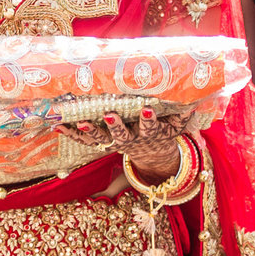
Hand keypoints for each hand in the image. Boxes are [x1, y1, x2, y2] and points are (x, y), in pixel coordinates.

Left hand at [69, 109, 191, 184]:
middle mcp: (130, 141)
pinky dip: (70, 134)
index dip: (148, 121)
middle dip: (115, 126)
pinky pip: (83, 142)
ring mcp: (113, 144)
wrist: (152, 155)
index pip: (150, 128)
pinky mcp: (101, 144)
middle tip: (109, 114)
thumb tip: (197, 99)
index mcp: (149, 135)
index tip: (146, 109)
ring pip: (99, 140)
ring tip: (78, 122)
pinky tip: (57, 125)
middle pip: (121, 136)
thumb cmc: (165, 133)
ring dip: (88, 131)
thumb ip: (184, 115)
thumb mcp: (176, 126)